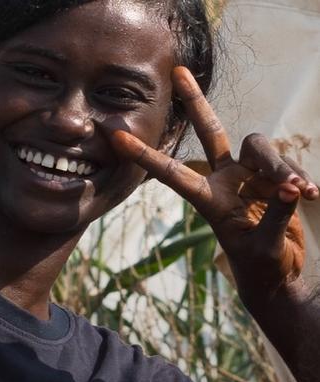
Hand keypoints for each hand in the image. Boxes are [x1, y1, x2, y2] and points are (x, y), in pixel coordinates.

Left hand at [111, 66, 318, 313]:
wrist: (277, 275)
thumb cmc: (262, 266)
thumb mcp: (266, 247)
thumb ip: (276, 216)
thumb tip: (288, 188)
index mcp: (208, 200)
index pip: (170, 172)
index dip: (144, 155)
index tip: (115, 137)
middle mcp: (224, 180)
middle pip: (209, 131)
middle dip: (196, 101)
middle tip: (179, 72)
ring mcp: (248, 175)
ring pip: (260, 147)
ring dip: (281, 165)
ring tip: (300, 192)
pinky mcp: (273, 177)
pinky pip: (287, 164)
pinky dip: (300, 178)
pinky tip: (311, 195)